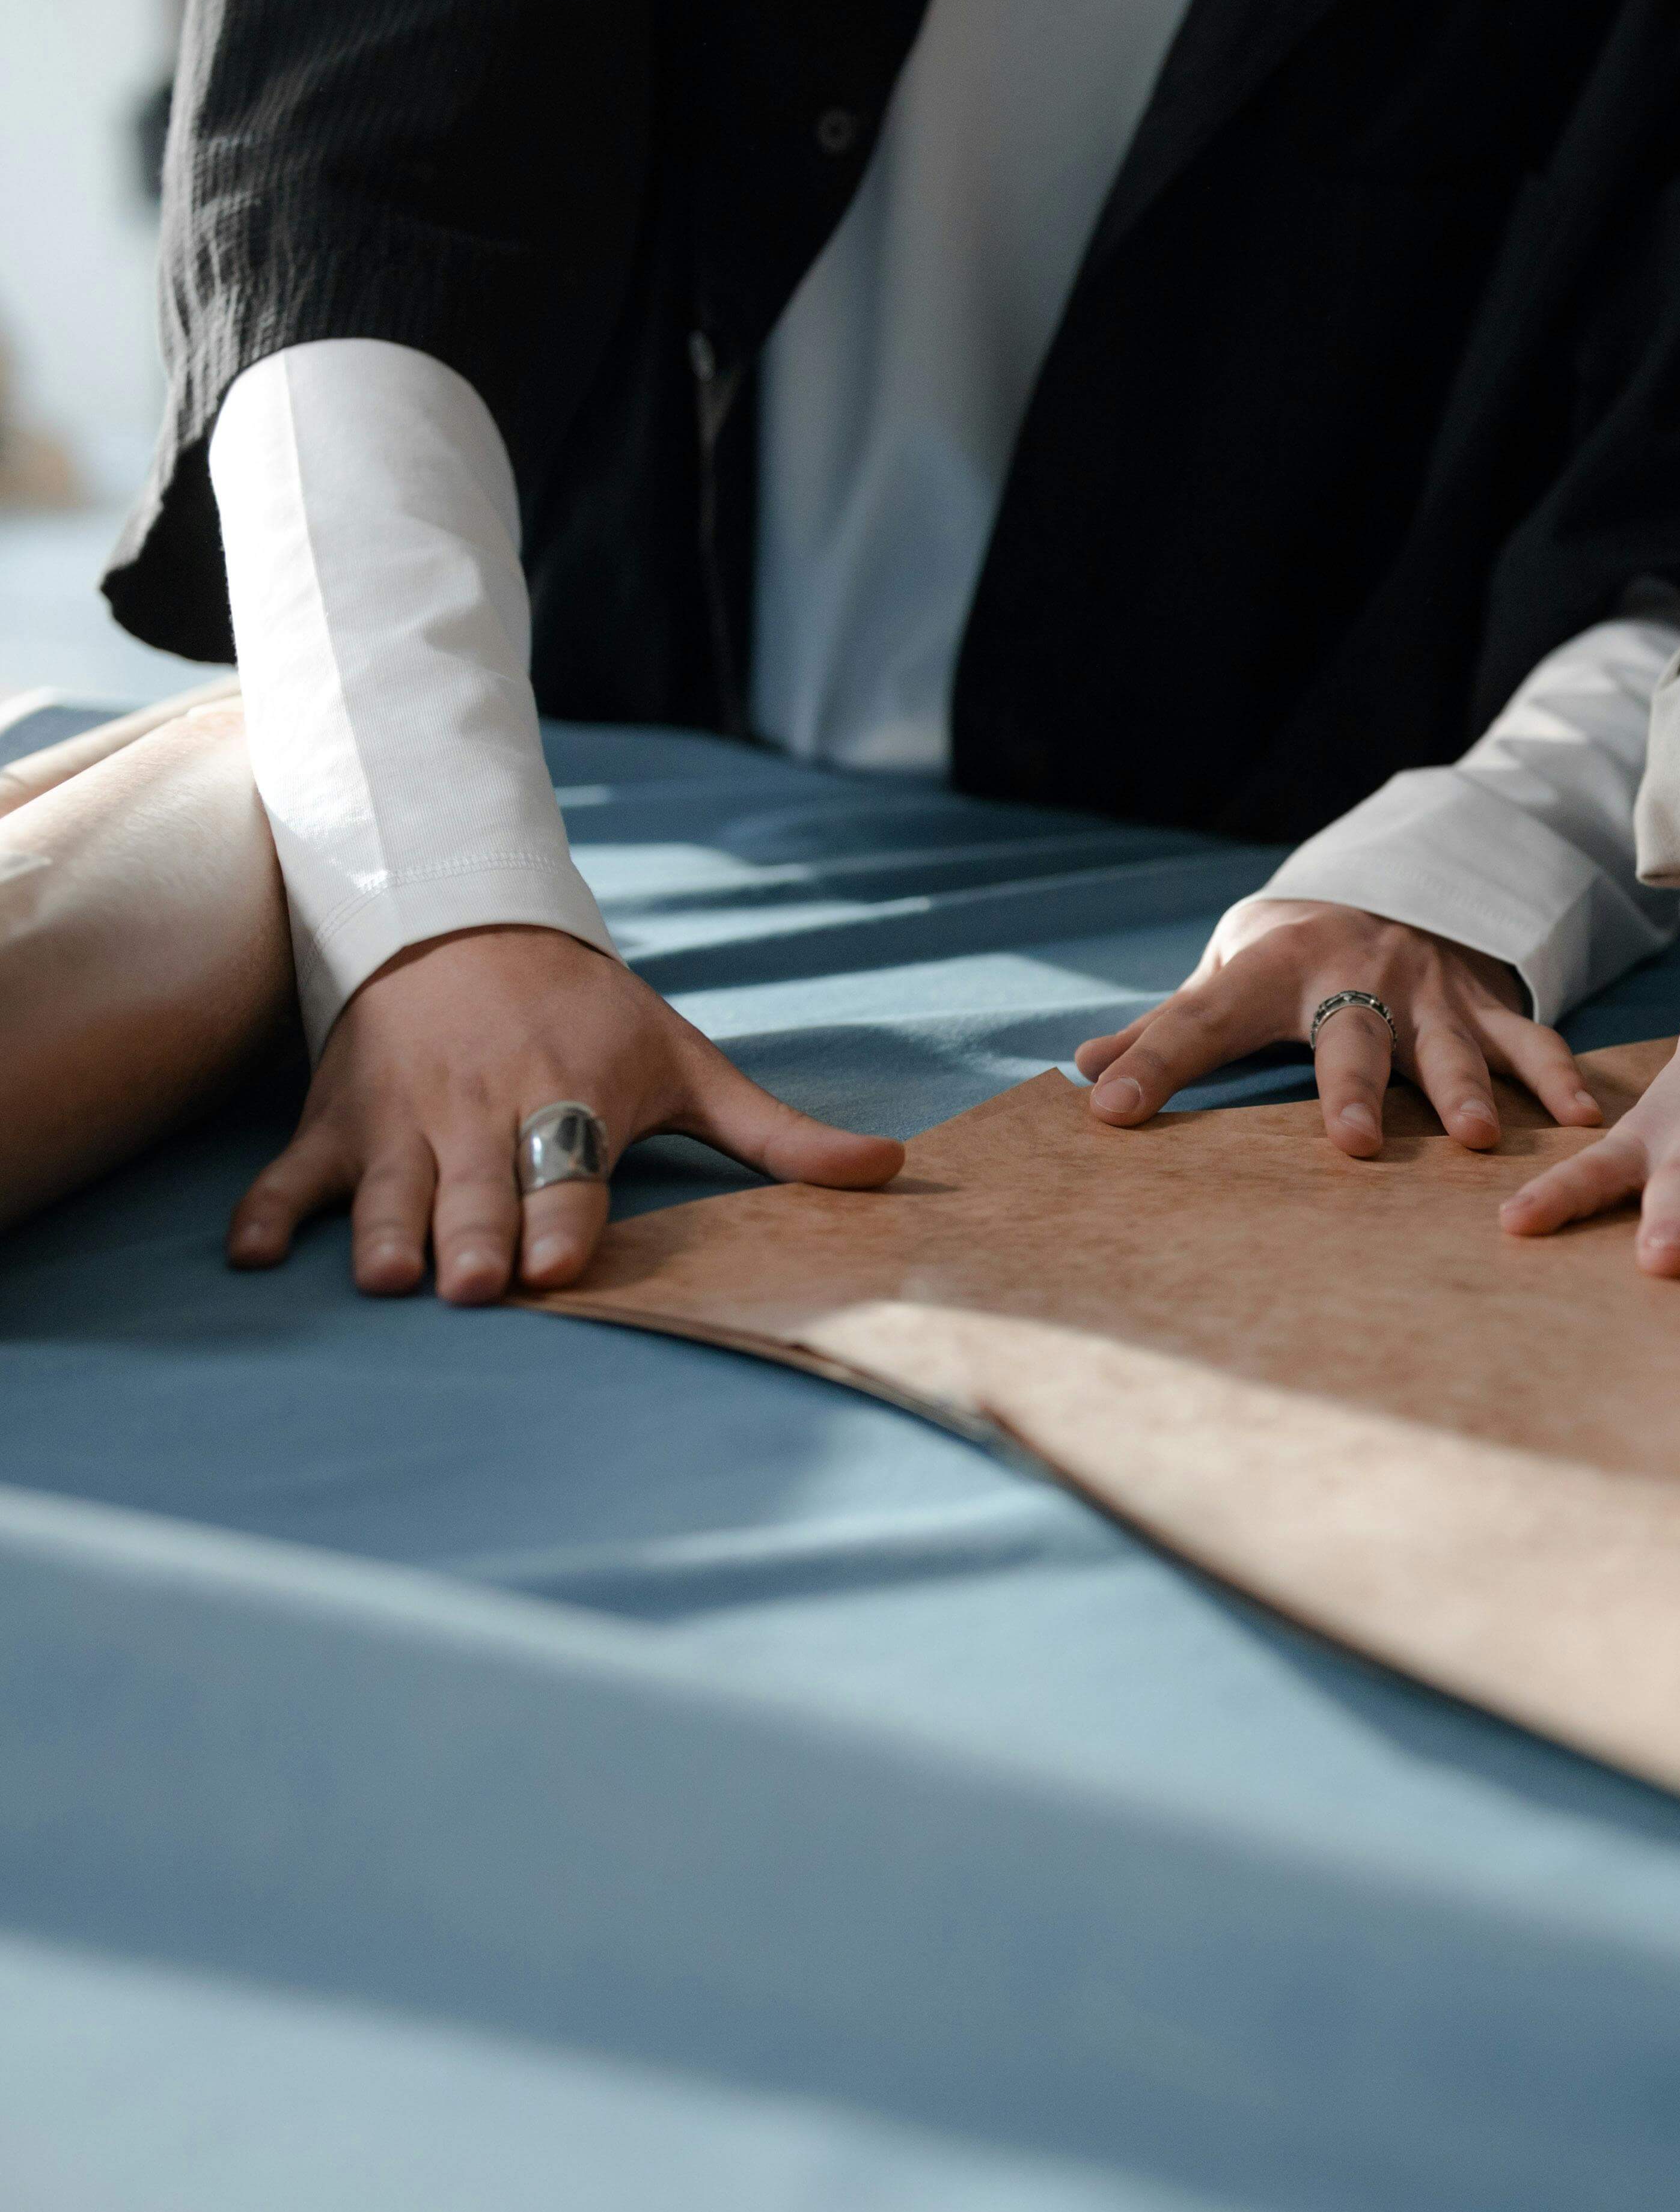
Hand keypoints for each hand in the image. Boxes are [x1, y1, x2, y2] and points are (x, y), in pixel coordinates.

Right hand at [229, 924, 902, 1302]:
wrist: (466, 924)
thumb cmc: (593, 1013)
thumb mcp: (689, 1061)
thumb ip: (781, 1133)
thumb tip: (891, 1171)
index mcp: (569, 1099)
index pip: (567, 1170)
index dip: (561, 1217)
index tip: (557, 1263)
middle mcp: (481, 1113)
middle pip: (478, 1190)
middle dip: (476, 1239)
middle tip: (472, 1287)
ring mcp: (399, 1120)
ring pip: (387, 1190)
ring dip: (384, 1232)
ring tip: (387, 1278)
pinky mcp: (333, 1118)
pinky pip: (291, 1174)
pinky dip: (269, 1213)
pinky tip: (254, 1256)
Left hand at [1073, 898, 1598, 1155]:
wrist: (1391, 885)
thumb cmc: (1289, 953)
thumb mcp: (1223, 972)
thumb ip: (1163, 1028)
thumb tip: (1080, 1069)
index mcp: (1270, 969)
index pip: (1196, 1019)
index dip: (1153, 1062)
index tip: (1111, 1110)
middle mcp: (1353, 974)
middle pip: (1349, 1037)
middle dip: (1354, 1089)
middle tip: (1356, 1142)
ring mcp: (1428, 991)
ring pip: (1448, 1045)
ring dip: (1464, 1092)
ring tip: (1481, 1141)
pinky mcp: (1484, 1004)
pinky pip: (1528, 1041)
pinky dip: (1558, 1078)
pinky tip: (1583, 1120)